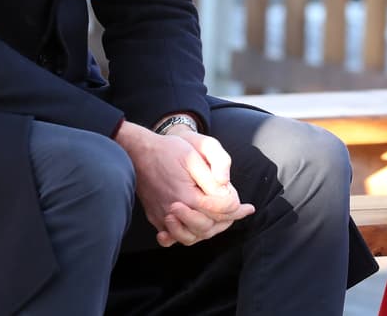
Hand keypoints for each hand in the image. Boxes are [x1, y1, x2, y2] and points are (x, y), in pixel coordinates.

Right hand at [116, 123, 253, 246]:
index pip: (218, 211)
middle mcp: (174, 210)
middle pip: (207, 228)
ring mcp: (163, 216)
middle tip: (236, 212)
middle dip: (225, 221)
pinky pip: (172, 237)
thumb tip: (226, 193)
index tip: (248, 208)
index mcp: (188, 195)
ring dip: (207, 231)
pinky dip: (183, 236)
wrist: (138, 152)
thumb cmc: (168, 150)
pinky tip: (192, 230)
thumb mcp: (194, 155)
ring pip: (190, 237)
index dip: (236, 210)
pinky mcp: (155, 217)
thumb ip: (212, 176)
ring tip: (219, 220)